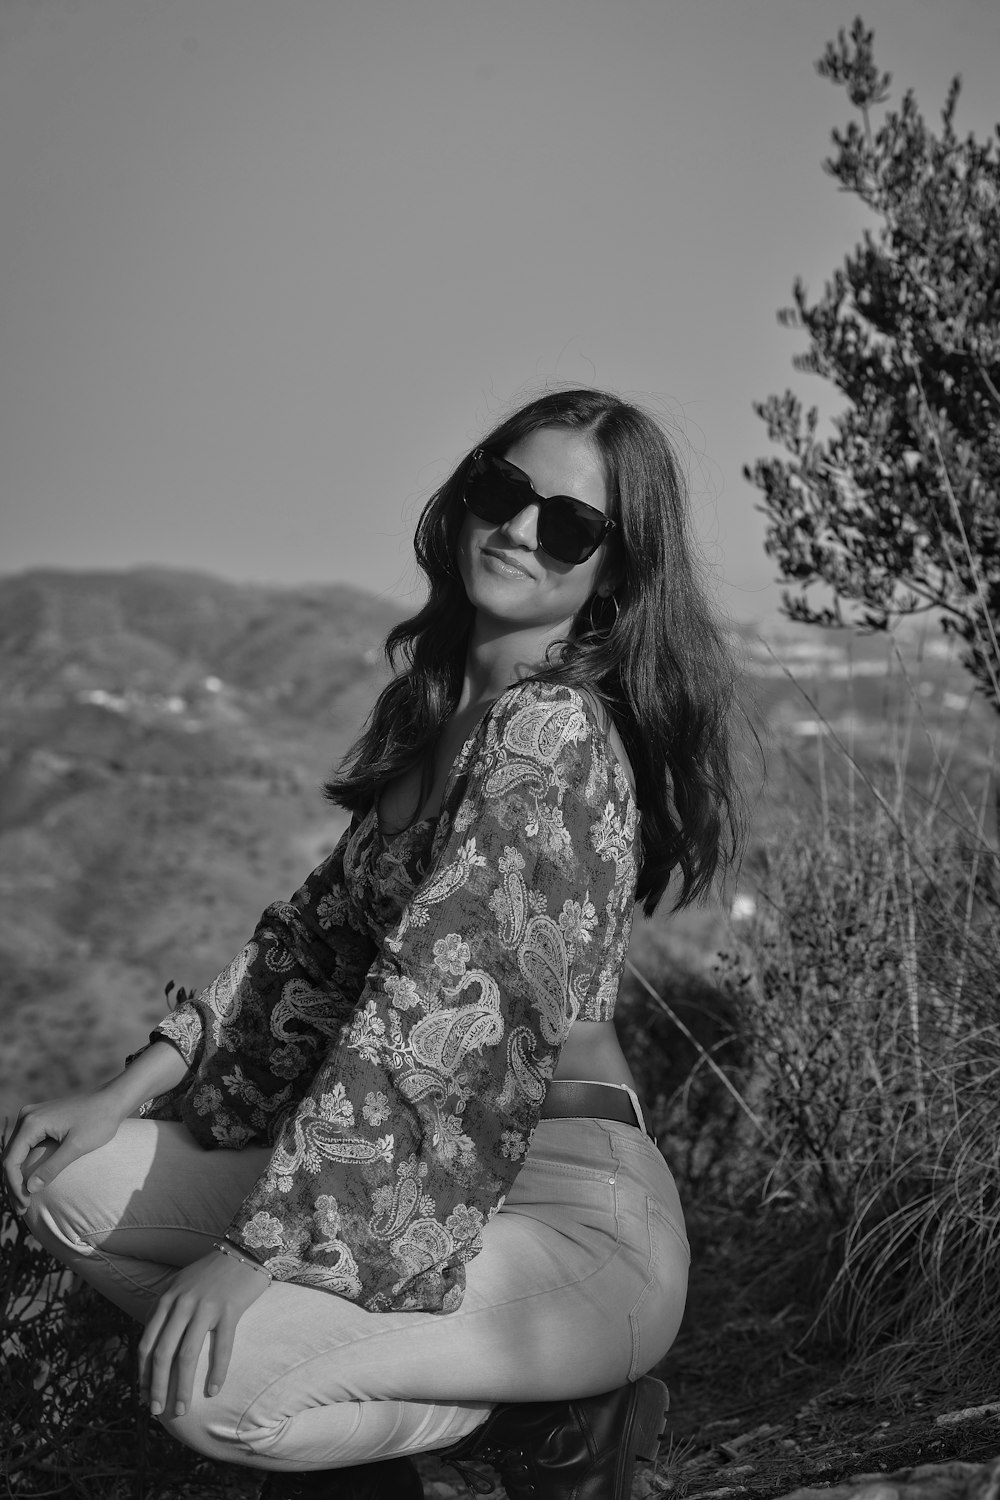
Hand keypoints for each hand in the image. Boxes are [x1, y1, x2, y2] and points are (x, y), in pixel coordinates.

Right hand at [2, 1093, 125, 1211]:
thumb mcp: (76, 1147)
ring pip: (15, 1153)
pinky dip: (25, 1165)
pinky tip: (30, 1183)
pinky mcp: (40, 1120)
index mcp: (32, 1123)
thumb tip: (30, 1189)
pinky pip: (25, 1146)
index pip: (11, 1161)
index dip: (15, 1186)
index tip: (25, 1206)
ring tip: (24, 1202)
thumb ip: (52, 1167)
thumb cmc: (99, 1121)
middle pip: (9, 1157)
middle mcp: (27, 1117)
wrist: (113, 1099)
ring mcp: (32, 1117)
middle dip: (13, 1185)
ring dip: (17, 1177)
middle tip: (22, 1210)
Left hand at [137, 1247, 269, 1416]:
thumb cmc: (211, 1272)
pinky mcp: (230, 1309)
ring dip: (183, 1387)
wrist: (243, 1250)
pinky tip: (214, 1391)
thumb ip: (164, 1309)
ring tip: (182, 1409)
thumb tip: (152, 1343)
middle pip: (163, 1353)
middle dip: (157, 1387)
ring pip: (188, 1355)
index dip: (143, 1373)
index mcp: (167, 1299)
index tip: (143, 1395)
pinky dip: (216, 1372)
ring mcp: (206, 1306)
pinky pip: (221, 1346)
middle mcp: (182, 1303)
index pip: (147, 1343)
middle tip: (158, 1411)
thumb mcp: (180, 1284)